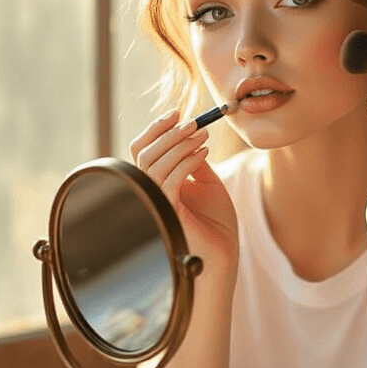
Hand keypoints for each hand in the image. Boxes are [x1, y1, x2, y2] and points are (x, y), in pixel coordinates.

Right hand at [130, 111, 238, 271]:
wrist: (224, 254)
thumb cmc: (216, 223)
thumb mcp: (207, 182)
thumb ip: (194, 159)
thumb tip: (190, 135)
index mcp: (157, 183)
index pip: (143, 150)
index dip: (156, 129)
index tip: (178, 113)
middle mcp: (151, 191)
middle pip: (142, 153)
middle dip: (167, 133)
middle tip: (193, 122)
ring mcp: (156, 202)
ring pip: (152, 164)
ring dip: (179, 144)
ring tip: (203, 136)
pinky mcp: (166, 212)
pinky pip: (168, 180)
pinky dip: (186, 161)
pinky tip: (203, 153)